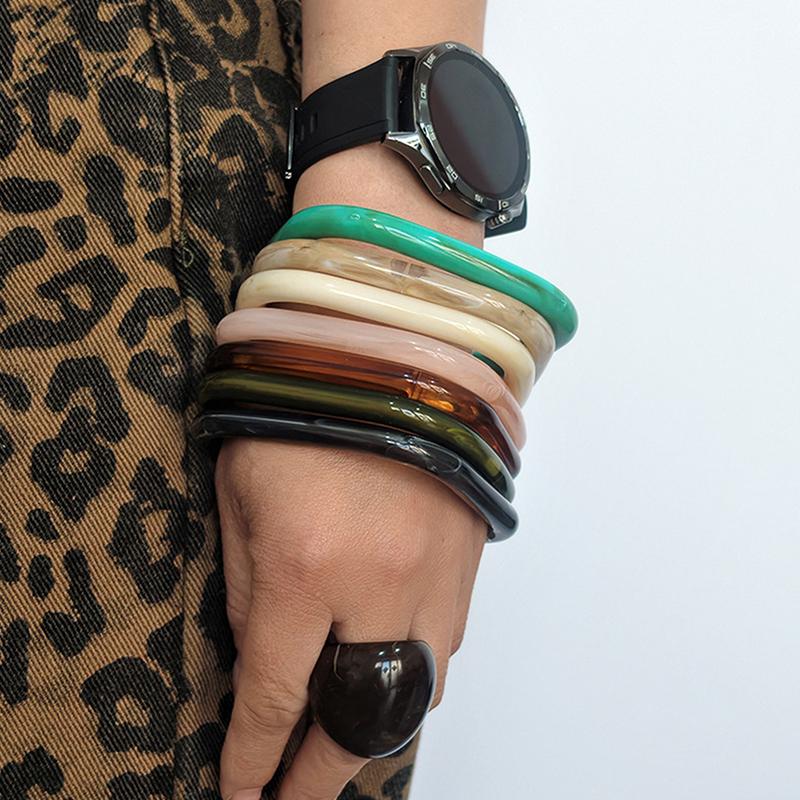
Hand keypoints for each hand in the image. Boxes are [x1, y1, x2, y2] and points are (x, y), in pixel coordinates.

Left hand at [216, 436, 485, 799]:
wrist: (389, 353)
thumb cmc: (301, 412)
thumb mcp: (241, 493)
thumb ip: (250, 586)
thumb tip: (262, 660)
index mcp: (306, 567)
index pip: (277, 696)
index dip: (255, 759)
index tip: (243, 794)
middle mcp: (380, 585)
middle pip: (358, 722)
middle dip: (320, 776)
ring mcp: (435, 577)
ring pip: (416, 698)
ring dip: (375, 736)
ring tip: (341, 755)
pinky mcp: (467, 563)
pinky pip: (448, 648)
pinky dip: (415, 682)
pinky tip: (388, 685)